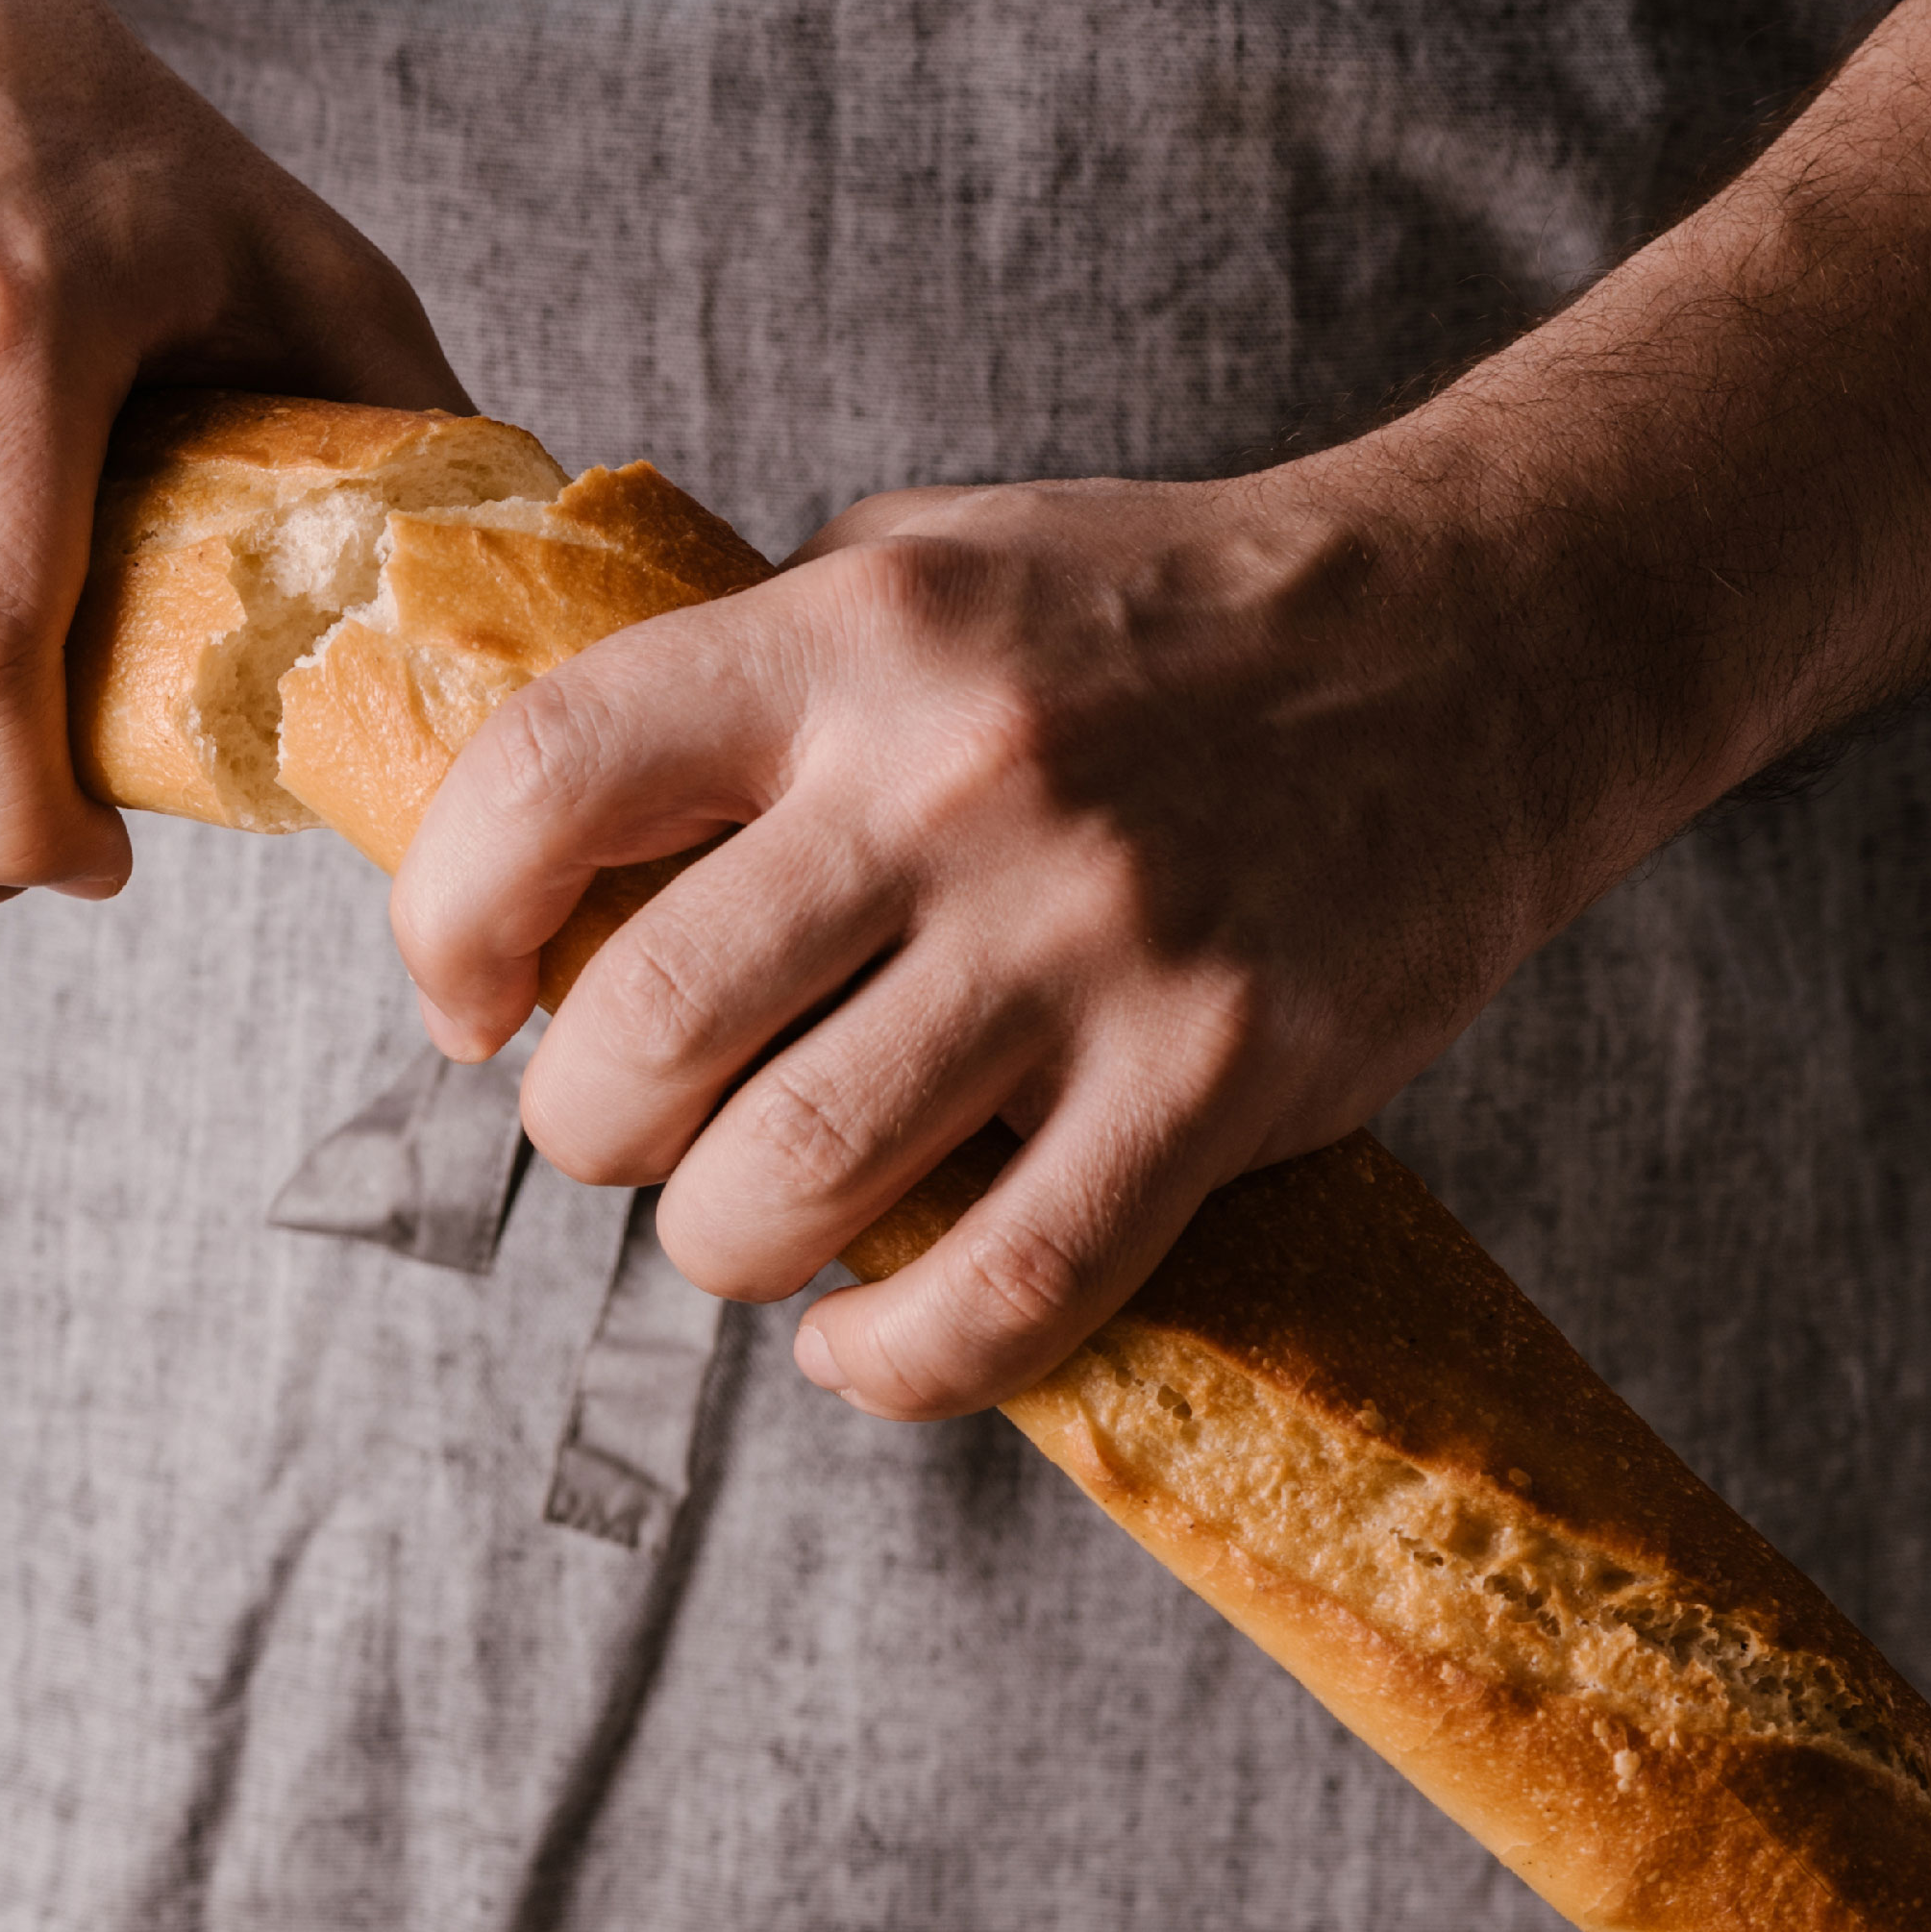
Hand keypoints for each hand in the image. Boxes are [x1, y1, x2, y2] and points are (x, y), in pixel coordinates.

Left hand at [394, 0, 1930, 1420]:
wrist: (1482, 642)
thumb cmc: (1162, 626)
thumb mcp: (931, 569)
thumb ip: (752, 691)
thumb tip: (547, 855)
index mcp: (853, 637)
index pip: (547, 782)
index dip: (449, 924)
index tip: (467, 1001)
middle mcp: (955, 782)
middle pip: (646, 1029)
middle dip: (590, 1127)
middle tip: (633, 1131)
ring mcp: (1090, 938)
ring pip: (793, 1181)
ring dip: (726, 1246)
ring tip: (754, 1224)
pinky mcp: (1217, 1076)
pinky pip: (999, 1291)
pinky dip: (889, 1362)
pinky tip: (861, 1343)